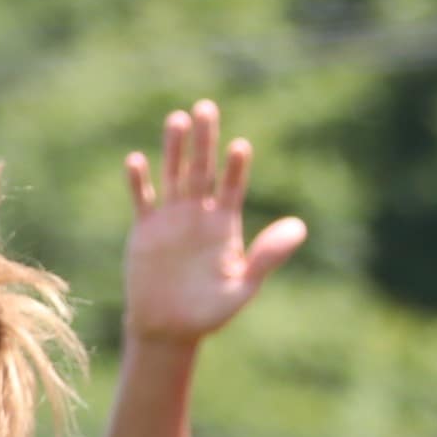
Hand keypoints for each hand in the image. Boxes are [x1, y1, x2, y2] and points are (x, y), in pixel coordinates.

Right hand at [122, 99, 305, 349]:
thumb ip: (266, 258)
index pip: (231, 186)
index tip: (239, 147)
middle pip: (202, 169)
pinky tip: (137, 160)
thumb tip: (299, 227)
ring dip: (174, 148)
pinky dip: (139, 181)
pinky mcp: (145, 230)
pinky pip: (143, 199)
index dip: (235, 167)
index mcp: (224, 224)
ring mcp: (171, 219)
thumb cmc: (209, 313)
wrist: (168, 329)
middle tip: (206, 107)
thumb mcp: (241, 288)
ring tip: (178, 120)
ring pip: (174, 174)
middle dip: (204, 140)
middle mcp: (198, 213)